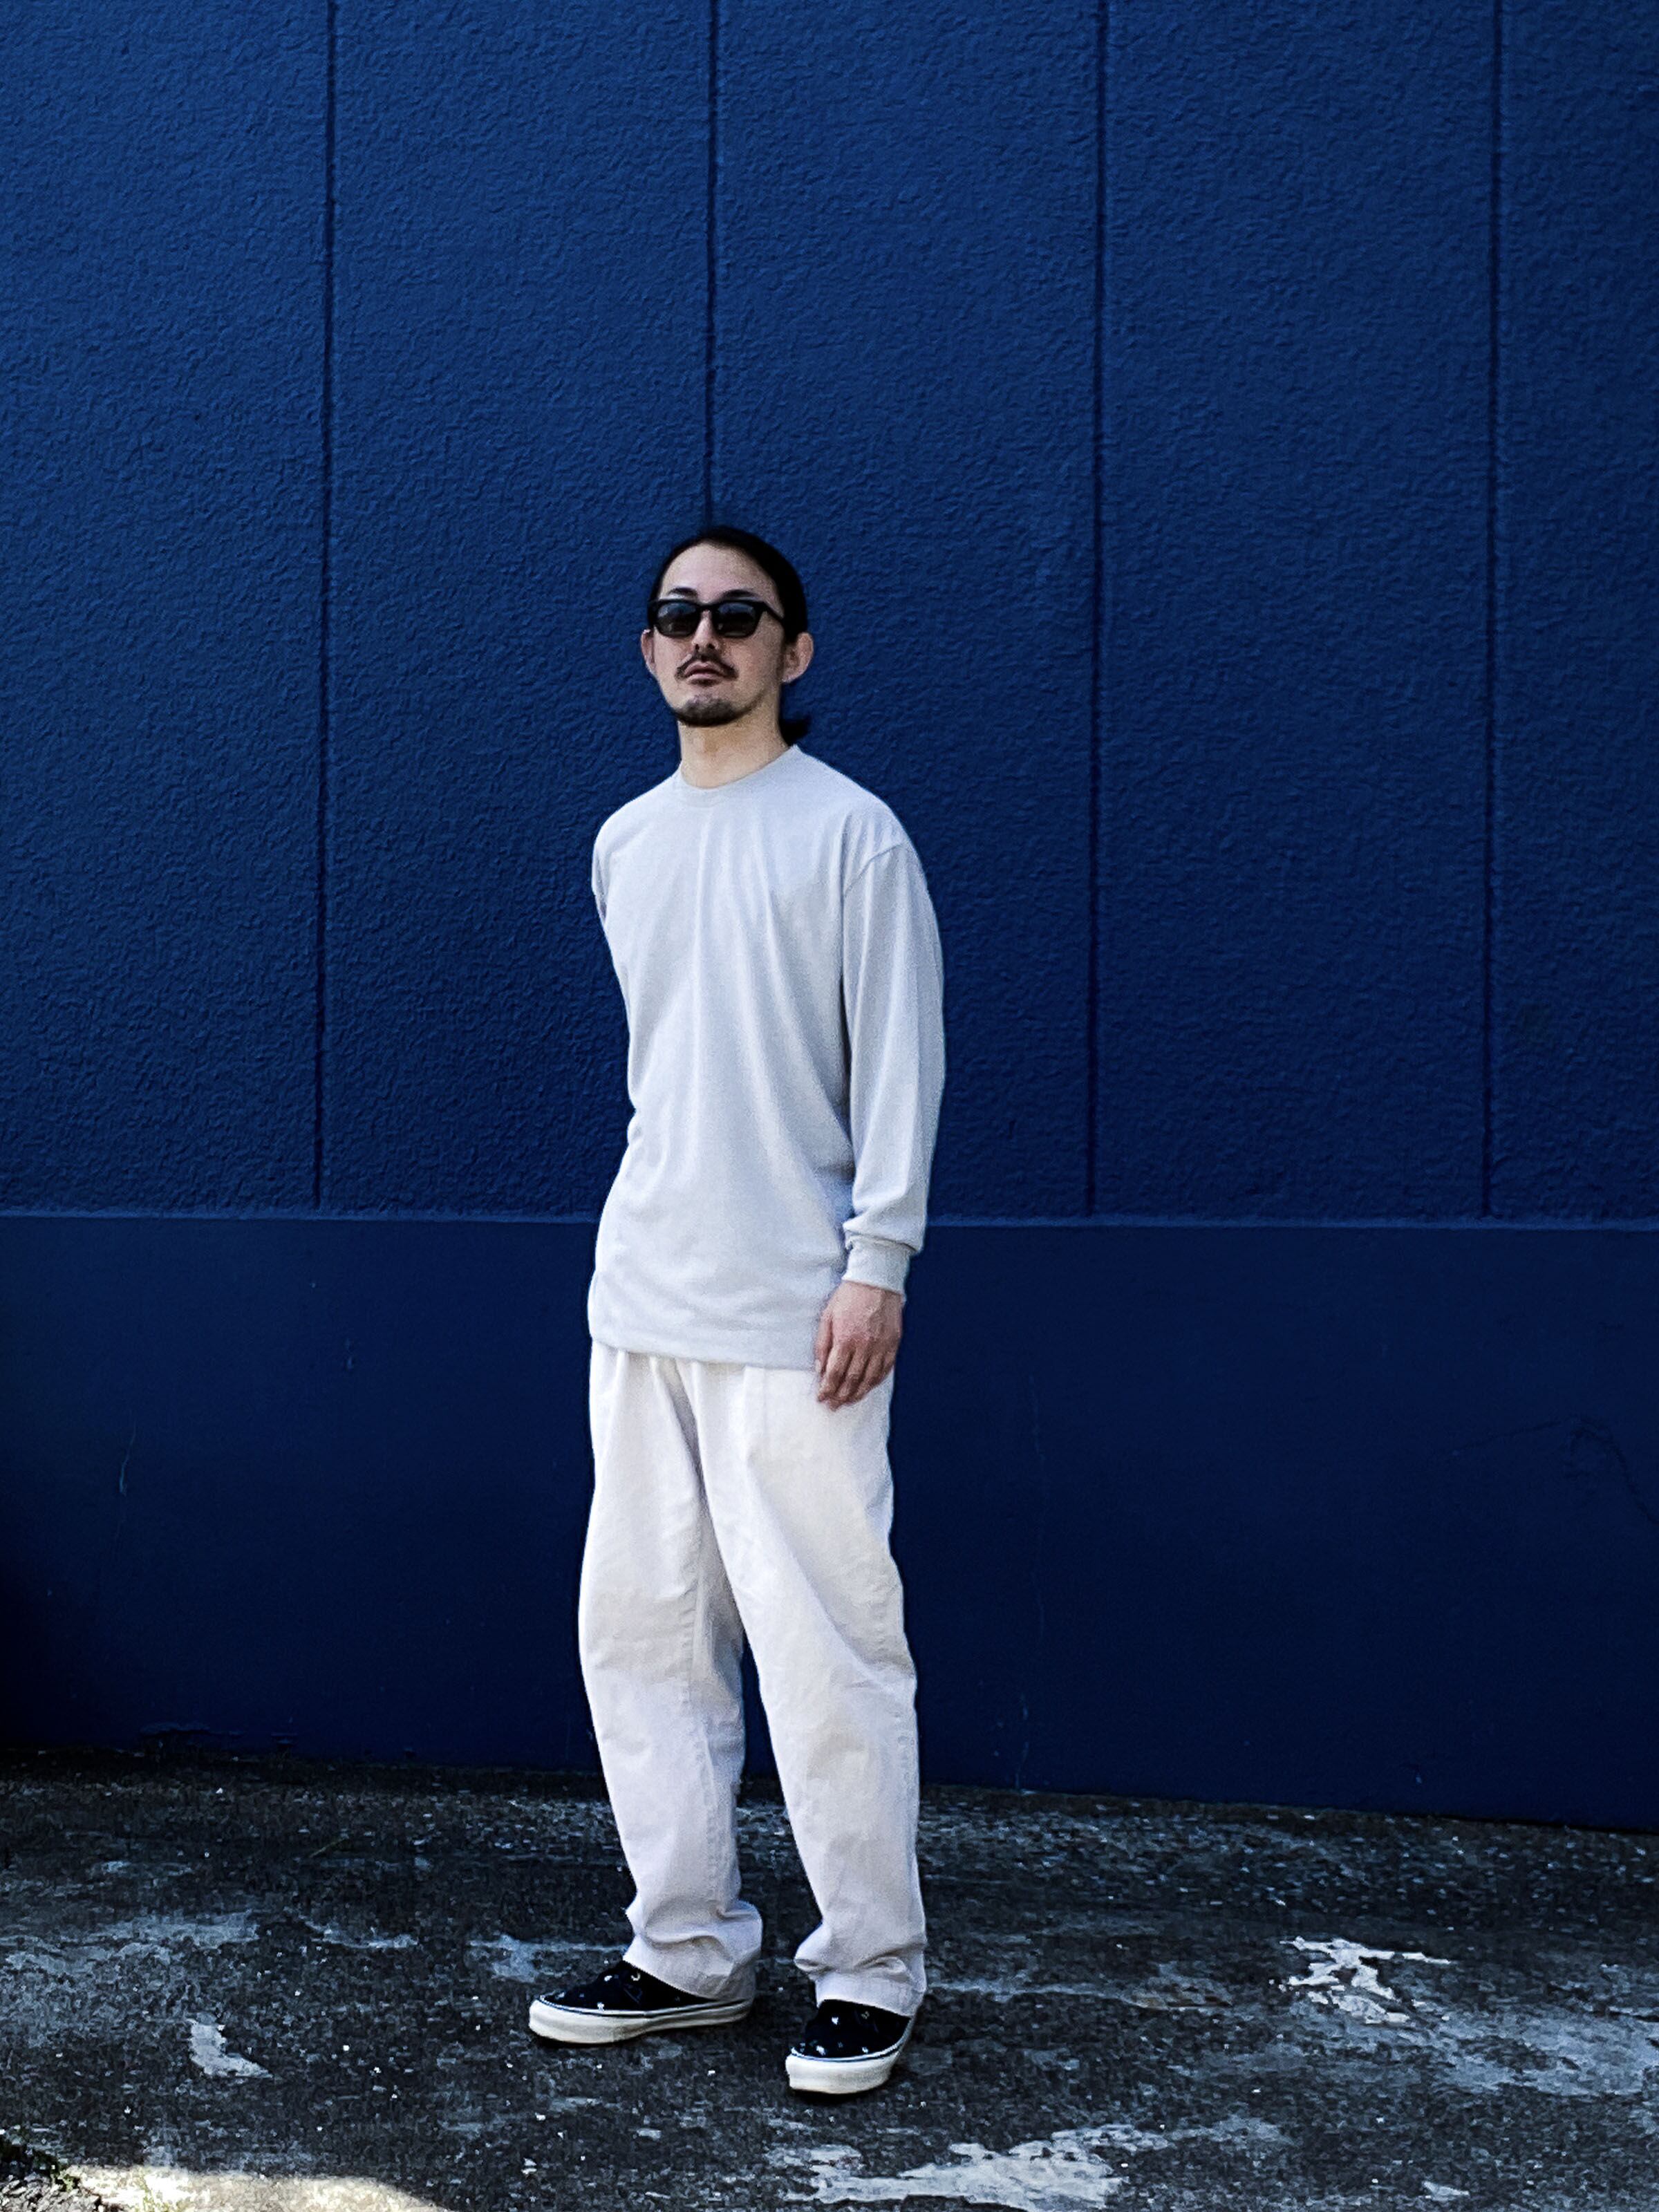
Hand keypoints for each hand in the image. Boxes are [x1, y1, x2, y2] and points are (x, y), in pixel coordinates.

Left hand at [813, 1281, 902, 1407]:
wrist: (875, 1280)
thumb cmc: (849, 1296)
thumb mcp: (827, 1316)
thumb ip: (822, 1344)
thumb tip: (819, 1369)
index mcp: (846, 1339)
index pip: (835, 1373)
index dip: (827, 1388)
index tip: (822, 1397)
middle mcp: (865, 1346)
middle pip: (852, 1380)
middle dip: (841, 1396)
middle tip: (833, 1406)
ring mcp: (881, 1346)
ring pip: (870, 1378)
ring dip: (858, 1393)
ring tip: (849, 1401)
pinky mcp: (893, 1343)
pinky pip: (885, 1369)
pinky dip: (875, 1381)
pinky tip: (868, 1387)